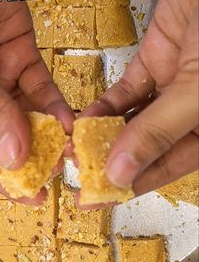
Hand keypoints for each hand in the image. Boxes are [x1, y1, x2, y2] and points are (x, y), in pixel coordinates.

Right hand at [0, 0, 73, 203]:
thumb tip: (14, 155)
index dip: (3, 178)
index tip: (31, 194)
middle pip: (5, 140)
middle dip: (32, 160)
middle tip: (56, 176)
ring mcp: (0, 79)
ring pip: (27, 118)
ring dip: (48, 136)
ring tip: (68, 153)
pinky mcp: (23, 58)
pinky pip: (42, 90)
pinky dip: (56, 106)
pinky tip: (67, 122)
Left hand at [82, 0, 198, 196]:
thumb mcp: (195, 92)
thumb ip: (157, 132)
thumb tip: (120, 173)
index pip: (165, 168)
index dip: (131, 185)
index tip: (97, 198)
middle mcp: (188, 114)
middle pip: (146, 147)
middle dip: (111, 160)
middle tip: (79, 173)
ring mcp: (170, 88)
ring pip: (132, 121)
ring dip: (103, 134)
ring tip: (75, 148)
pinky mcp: (153, 62)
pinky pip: (125, 92)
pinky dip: (105, 105)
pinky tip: (85, 118)